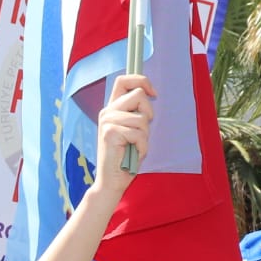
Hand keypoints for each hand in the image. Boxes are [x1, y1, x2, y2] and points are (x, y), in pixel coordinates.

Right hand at [88, 72, 156, 200]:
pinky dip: (142, 147)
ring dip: (145, 136)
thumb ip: (137, 113)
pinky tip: (133, 154)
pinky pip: (139, 133)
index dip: (141, 81)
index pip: (124, 80)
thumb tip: (149, 94)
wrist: (112, 181)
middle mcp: (107, 111)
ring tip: (135, 147)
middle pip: (138, 95)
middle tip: (142, 132)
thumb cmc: (126, 157)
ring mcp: (107, 121)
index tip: (153, 93)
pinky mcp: (110, 132)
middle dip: (148, 113)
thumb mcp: (133, 130)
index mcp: (112, 108)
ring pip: (142, 117)